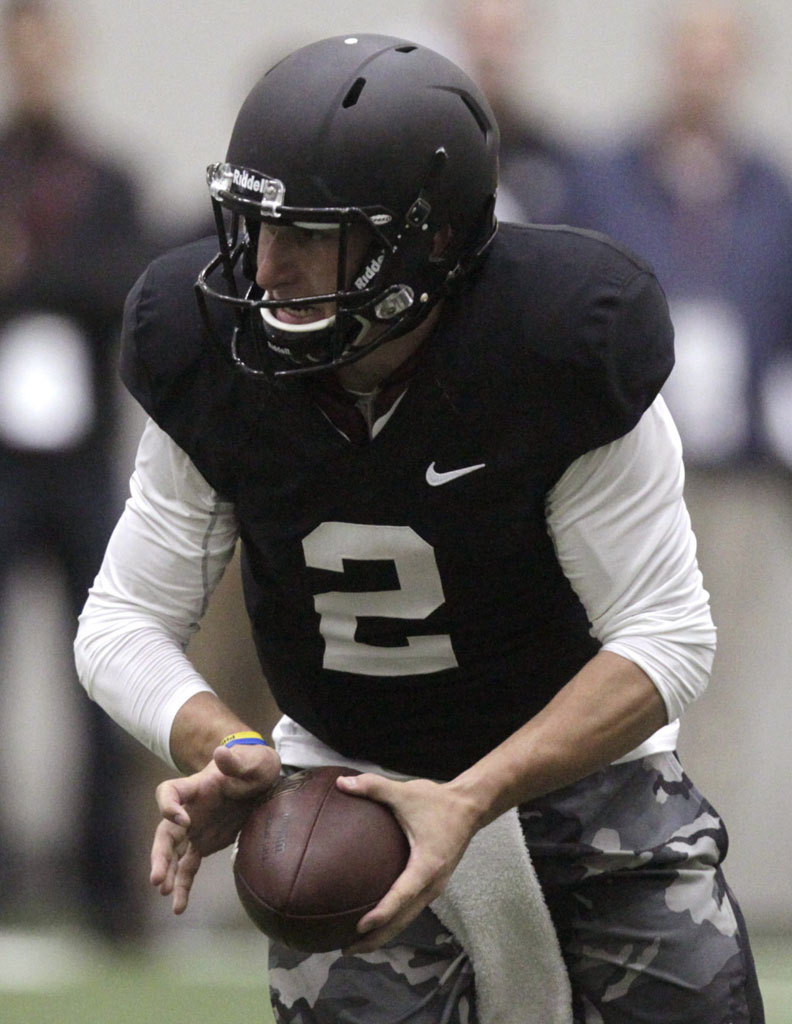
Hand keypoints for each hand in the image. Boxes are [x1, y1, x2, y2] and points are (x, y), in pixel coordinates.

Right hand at [150, 740, 280, 913]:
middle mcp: (189, 810)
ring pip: (173, 853)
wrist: (260, 779)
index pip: (169, 792)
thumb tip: (220, 753)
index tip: (182, 820)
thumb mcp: (251, 761)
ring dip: (167, 873)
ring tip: (165, 893)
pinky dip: (183, 886)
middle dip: (160, 855)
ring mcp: (194, 829)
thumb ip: (236, 762)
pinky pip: (188, 867)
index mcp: (196, 787)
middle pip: (165, 831)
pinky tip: (179, 907)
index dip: (168, 806)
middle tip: (157, 878)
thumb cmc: (253, 765)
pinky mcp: (204, 844)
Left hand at [336, 773, 481, 952]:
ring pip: (408, 919)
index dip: (381, 914)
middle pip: (403, 920)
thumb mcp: (405, 792)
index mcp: (426, 866)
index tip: (359, 927)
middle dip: (377, 938)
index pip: (401, 896)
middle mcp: (432, 884)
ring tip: (356, 944)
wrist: (470, 807)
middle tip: (346, 949)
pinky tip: (375, 922)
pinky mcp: (433, 885)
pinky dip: (394, 921)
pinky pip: (411, 910)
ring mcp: (435, 887)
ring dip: (385, 933)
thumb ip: (373, 787)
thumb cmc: (437, 802)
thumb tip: (341, 783)